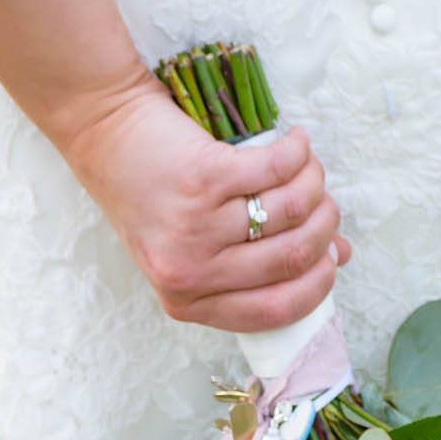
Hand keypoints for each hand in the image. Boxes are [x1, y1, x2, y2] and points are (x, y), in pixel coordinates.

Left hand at [58, 70, 351, 330]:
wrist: (103, 129)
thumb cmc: (152, 189)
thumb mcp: (195, 243)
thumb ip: (257, 260)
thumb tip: (336, 257)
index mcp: (187, 300)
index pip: (277, 310)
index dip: (317, 283)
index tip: (331, 257)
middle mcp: (190, 272)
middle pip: (293, 258)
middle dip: (324, 227)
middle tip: (323, 203)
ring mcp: (194, 227)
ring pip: (290, 212)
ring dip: (313, 185)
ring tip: (307, 168)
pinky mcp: (202, 179)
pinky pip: (276, 170)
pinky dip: (297, 153)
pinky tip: (295, 142)